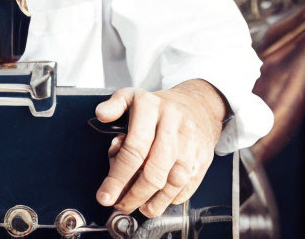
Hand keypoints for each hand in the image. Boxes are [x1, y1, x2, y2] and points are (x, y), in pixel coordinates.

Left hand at [94, 81, 226, 216]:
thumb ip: (113, 106)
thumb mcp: (131, 97)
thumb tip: (101, 114)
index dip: (118, 177)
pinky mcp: (203, 158)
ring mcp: (190, 143)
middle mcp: (172, 126)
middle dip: (133, 195)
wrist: (198, 105)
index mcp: (150, 108)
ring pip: (173, 181)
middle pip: (153, 171)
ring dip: (154, 202)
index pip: (134, 149)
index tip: (105, 195)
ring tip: (138, 207)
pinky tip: (158, 201)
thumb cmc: (159, 106)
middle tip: (120, 204)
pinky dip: (172, 198)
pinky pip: (188, 185)